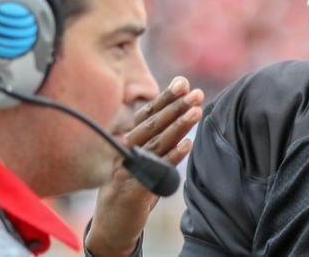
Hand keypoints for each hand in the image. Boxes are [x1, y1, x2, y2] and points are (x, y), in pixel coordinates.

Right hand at [85, 77, 203, 256]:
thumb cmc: (132, 187)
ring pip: (155, 143)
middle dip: (175, 106)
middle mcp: (126, 151)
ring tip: (196, 112)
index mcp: (129, 141)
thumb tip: (180, 109)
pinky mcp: (133, 190)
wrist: (112, 226)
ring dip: (178, 126)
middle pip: (152, 124)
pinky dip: (172, 157)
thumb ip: (158, 136)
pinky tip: (187, 145)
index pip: (147, 114)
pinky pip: (155, 171)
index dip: (165, 97)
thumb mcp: (142, 159)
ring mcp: (128, 170)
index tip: (183, 82)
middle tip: (196, 93)